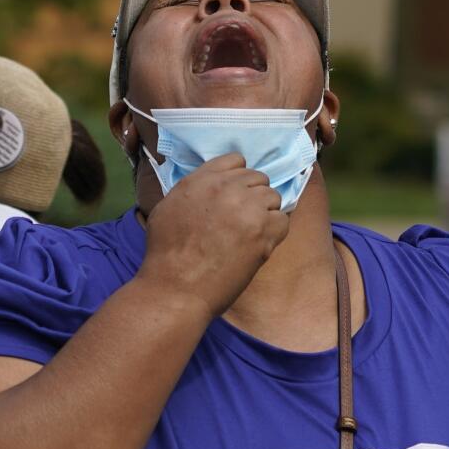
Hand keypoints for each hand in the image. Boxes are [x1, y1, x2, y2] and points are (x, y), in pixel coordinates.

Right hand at [137, 154, 288, 316]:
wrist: (176, 289)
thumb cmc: (165, 256)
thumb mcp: (167, 209)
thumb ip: (191, 192)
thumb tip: (207, 190)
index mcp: (201, 179)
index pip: (235, 160)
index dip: (238, 179)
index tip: (234, 196)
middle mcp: (226, 187)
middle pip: (258, 178)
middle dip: (253, 197)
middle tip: (243, 221)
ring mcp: (247, 207)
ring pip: (273, 197)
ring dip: (265, 214)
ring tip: (251, 235)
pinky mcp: (262, 231)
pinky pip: (283, 220)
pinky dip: (274, 233)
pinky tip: (259, 246)